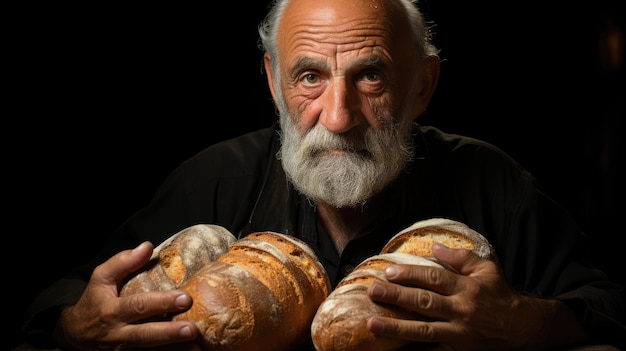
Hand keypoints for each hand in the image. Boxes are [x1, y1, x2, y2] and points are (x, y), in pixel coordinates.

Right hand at [53, 242, 200, 350]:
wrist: (74, 334)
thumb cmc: (94, 301)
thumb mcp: (101, 278)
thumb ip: (123, 261)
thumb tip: (148, 246)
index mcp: (112, 311)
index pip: (138, 306)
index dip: (162, 303)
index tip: (184, 298)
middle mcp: (117, 334)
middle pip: (145, 335)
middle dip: (169, 333)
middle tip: (192, 329)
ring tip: (195, 347)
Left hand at [366, 243, 587, 349]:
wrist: (525, 328)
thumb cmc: (501, 295)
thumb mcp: (486, 270)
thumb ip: (460, 258)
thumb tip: (435, 246)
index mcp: (467, 288)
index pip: (434, 278)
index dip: (410, 274)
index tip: (388, 271)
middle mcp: (462, 311)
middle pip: (424, 303)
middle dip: (396, 296)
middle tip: (373, 292)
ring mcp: (460, 334)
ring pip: (424, 330)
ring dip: (396, 328)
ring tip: (372, 324)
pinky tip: (396, 350)